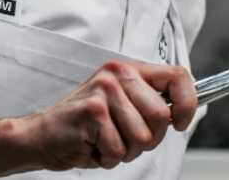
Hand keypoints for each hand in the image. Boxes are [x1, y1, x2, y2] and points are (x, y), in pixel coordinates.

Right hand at [19, 60, 197, 171]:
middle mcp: (117, 74)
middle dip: (148, 140)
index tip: (180, 122)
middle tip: (125, 140)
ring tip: (105, 141)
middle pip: (161, 116)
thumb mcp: (121, 104)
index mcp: (129, 69)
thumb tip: (181, 112)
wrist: (41, 136)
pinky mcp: (92, 112)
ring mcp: (104, 91)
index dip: (187, 103)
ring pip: (141, 138)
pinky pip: (118, 150)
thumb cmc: (85, 125)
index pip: (177, 76)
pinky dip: (107, 158)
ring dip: (125, 152)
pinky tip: (92, 146)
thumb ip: (148, 102)